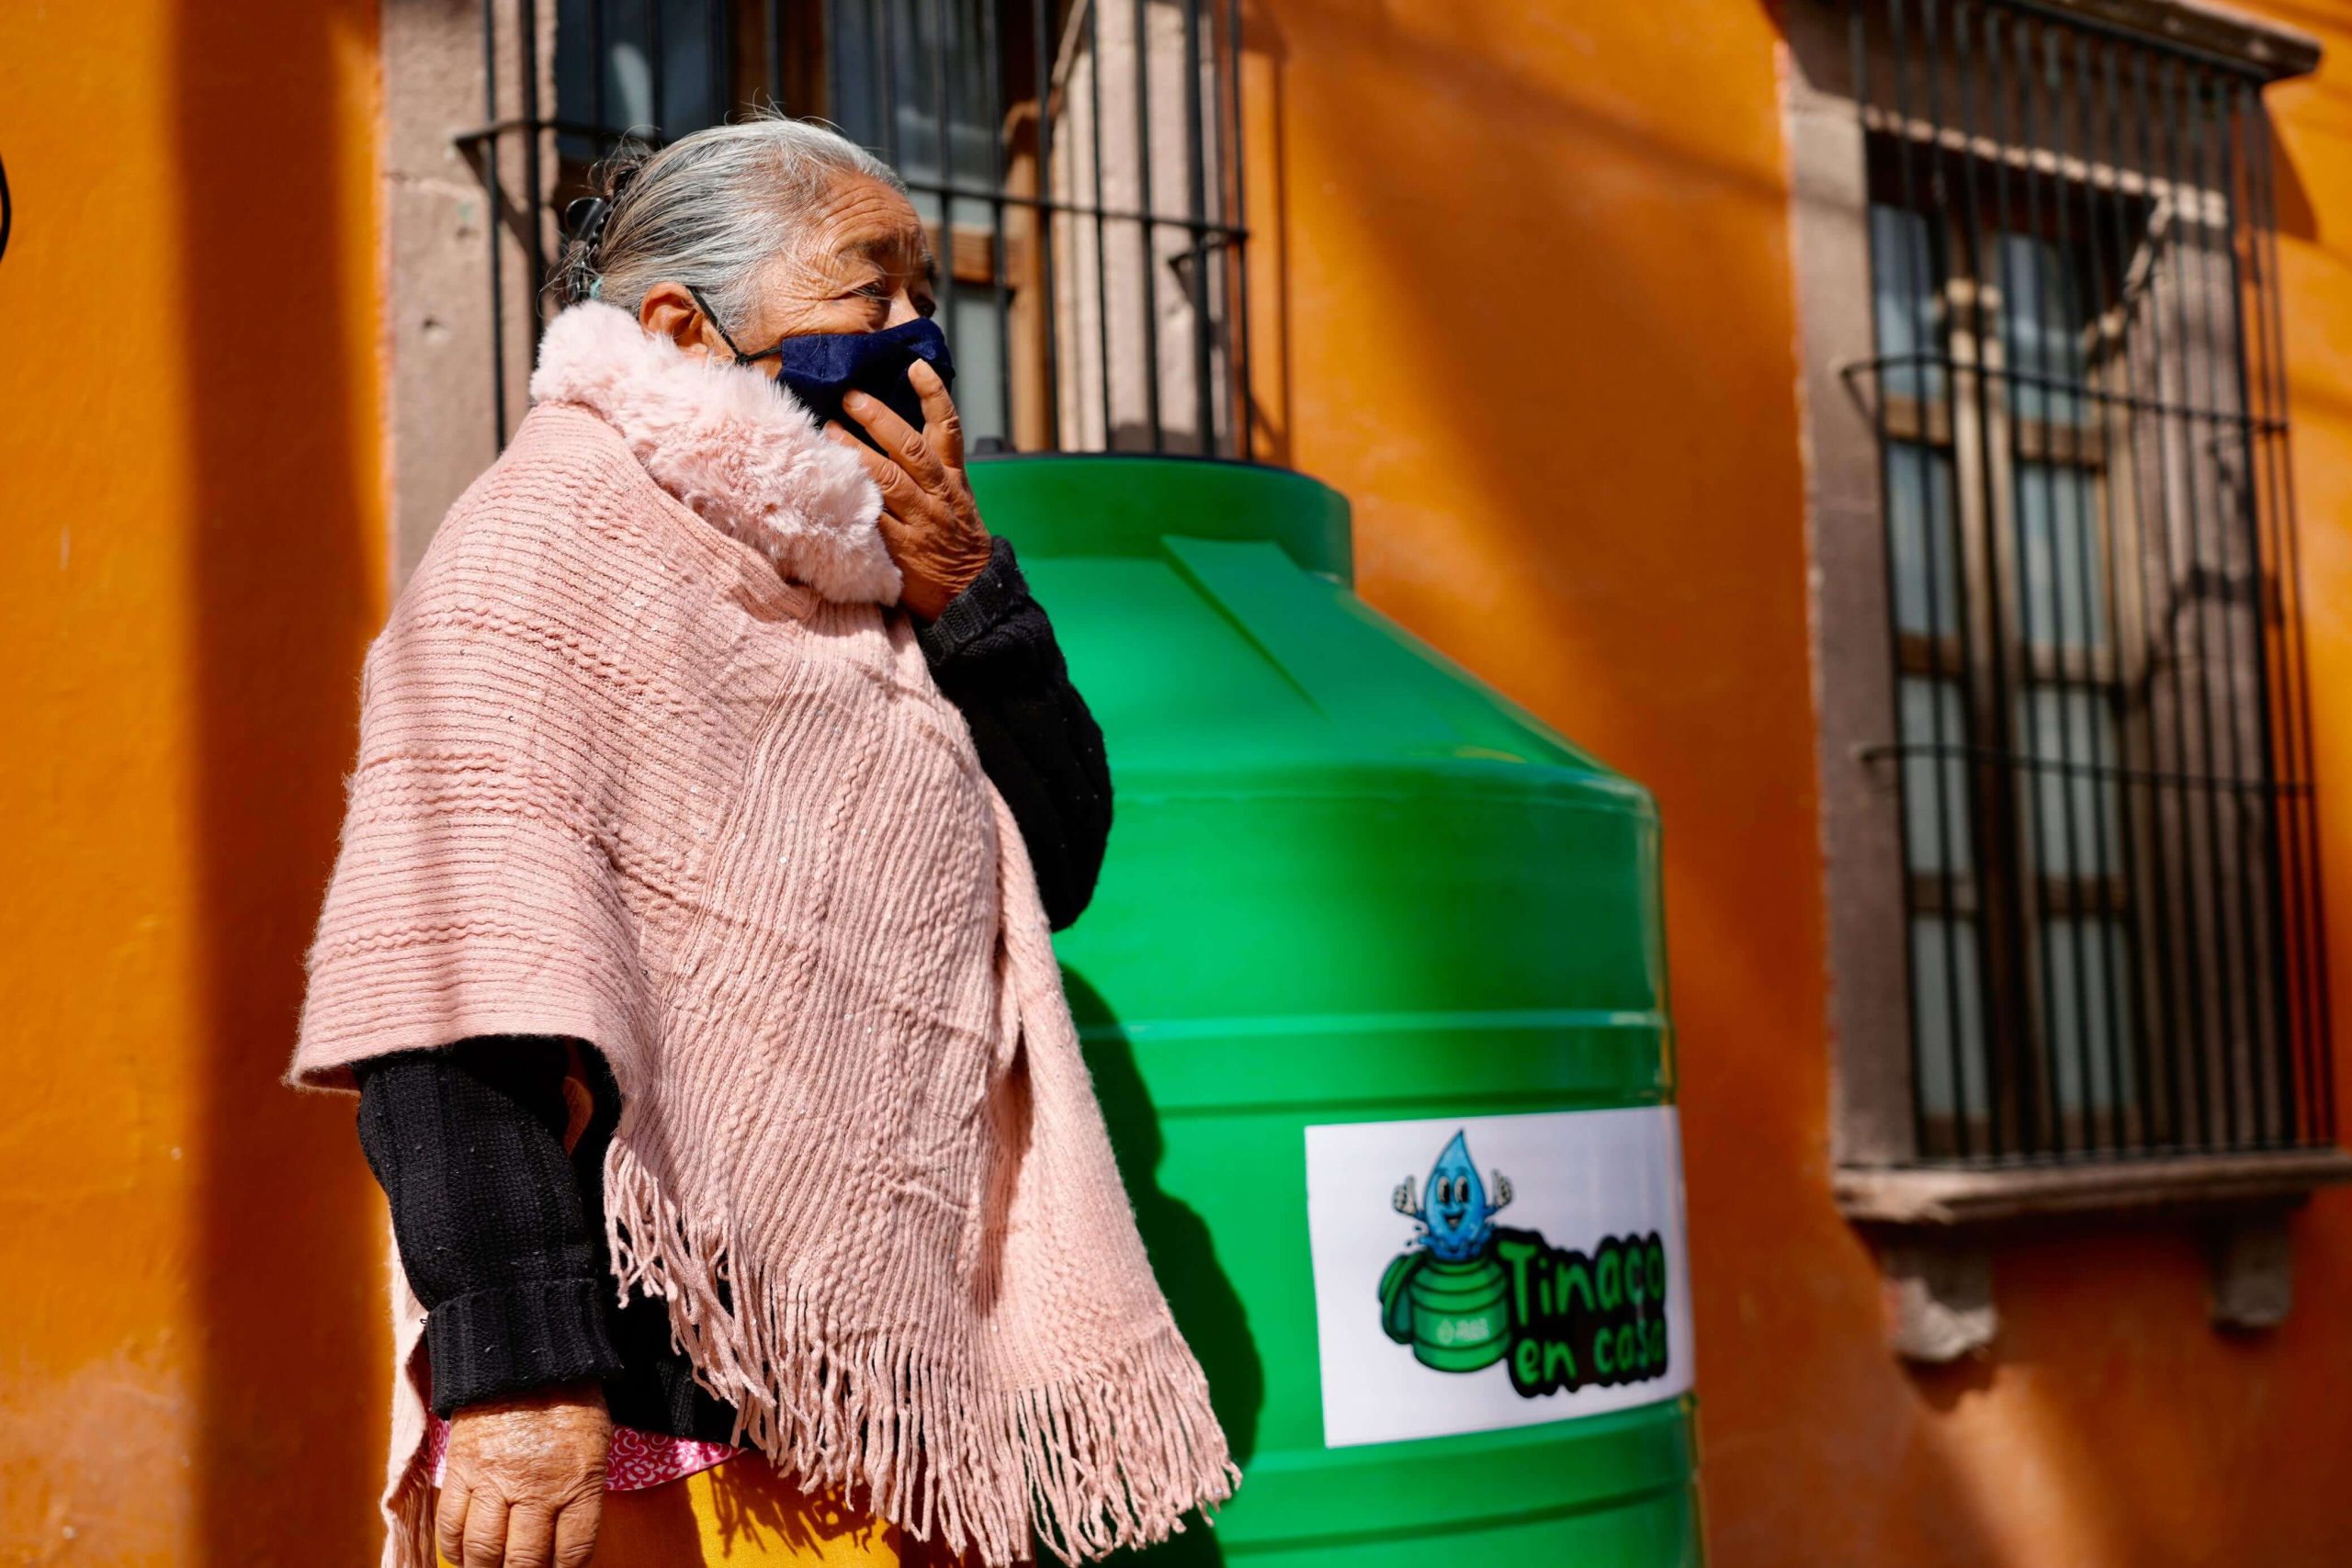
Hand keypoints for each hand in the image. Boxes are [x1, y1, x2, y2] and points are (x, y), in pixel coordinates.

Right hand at [434, 1383, 609, 1567]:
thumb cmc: (570, 1401)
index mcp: (579, 1481)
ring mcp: (495, 1480)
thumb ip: (582, 1494)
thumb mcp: (594, 1445)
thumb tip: (565, 1543)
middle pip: (524, 1562)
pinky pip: (451, 1525)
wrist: (525, 1355)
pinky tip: (464, 1556)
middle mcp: (536, 1487)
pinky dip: (455, 1549)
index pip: (573, 1552)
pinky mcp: (462, 1469)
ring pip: (483, 1551)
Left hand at [826, 360, 992, 620]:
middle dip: (880, 419)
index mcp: (954, 478)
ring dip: (857, 454)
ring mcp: (922, 522)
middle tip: (850, 396)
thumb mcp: (957, 498)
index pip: (949, 429)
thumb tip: (894, 427)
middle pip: (911, 449)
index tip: (916, 365)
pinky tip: (829, 489)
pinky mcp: (903, 551)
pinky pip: (875, 522)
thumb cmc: (956, 539)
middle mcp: (940, 495)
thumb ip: (932, 468)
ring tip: (828, 431)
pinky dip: (853, 504)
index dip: (934, 395)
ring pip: (889, 480)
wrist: (971, 592)